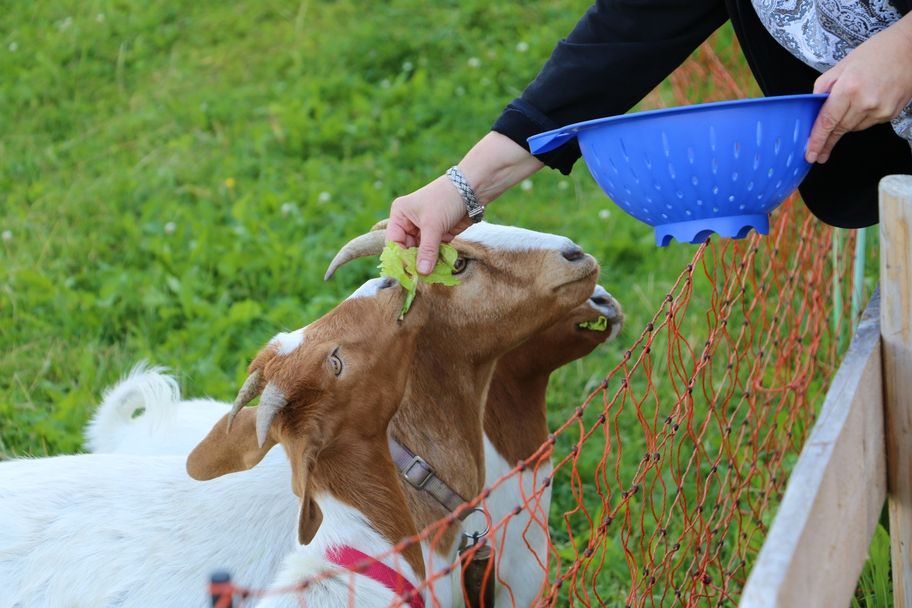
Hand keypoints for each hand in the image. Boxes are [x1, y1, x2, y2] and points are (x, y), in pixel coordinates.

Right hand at [386, 175, 471, 274]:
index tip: (406, 274)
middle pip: (407, 250)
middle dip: (414, 263)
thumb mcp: (433, 225)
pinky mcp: (439, 235)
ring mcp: (425, 230)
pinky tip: (439, 271)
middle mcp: (409, 223)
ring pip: (421, 253)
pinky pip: (434, 252)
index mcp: (400, 215)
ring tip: (431, 277)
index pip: (394, 242)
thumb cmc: (446, 200)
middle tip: (420, 279)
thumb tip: (422, 273)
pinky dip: (437, 261)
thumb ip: (427, 250)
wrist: (473, 190)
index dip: (399, 258)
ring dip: (426, 264)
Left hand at [806, 13, 911, 162]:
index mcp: (849, 88)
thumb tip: (815, 106)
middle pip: (840, 128)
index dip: (817, 140)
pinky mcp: (891, 114)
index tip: (810, 155)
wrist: (911, 48)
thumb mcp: (843, 64)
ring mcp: (881, 110)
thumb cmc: (878, 51)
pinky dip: (862, 118)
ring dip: (845, 124)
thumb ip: (824, 86)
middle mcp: (865, 102)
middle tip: (817, 153)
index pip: (827, 121)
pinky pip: (868, 123)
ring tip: (851, 106)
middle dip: (827, 140)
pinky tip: (867, 103)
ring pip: (853, 128)